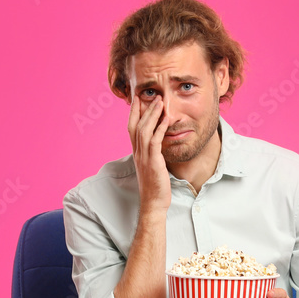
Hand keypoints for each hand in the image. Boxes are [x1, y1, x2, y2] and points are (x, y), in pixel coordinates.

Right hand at [127, 91, 171, 213]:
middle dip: (142, 108)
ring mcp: (144, 157)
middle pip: (136, 125)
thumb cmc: (154, 187)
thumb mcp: (151, 166)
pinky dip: (160, 129)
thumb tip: (156, 145)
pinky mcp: (153, 162)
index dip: (133, 113)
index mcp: (136, 153)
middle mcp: (138, 153)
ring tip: (159, 101)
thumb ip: (152, 154)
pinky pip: (155, 141)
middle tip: (149, 94)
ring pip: (144, 130)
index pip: (131, 128)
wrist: (153, 203)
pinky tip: (166, 119)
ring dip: (152, 114)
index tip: (137, 99)